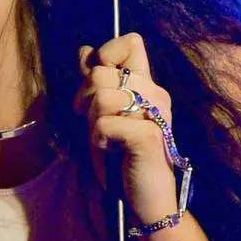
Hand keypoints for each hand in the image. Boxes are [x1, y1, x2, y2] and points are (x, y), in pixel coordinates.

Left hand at [74, 34, 181, 223]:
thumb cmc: (122, 157)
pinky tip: (111, 150)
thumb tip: (84, 50)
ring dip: (92, 121)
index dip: (106, 53)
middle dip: (84, 97)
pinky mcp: (149, 136)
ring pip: (102, 96)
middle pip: (101, 72)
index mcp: (147, 84)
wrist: (144, 198)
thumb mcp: (102, 114)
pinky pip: (105, 124)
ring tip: (106, 138)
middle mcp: (156, 93)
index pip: (131, 42)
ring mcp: (155, 114)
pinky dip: (98, 140)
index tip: (95, 81)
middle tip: (93, 121)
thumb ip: (95, 82)